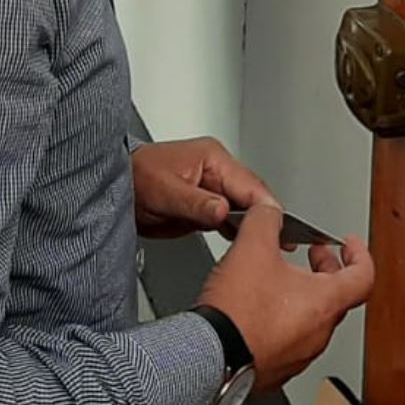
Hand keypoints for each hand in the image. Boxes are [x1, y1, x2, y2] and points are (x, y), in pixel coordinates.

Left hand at [132, 137, 275, 238]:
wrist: (118, 188)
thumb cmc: (135, 177)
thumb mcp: (165, 192)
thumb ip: (196, 202)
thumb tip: (223, 210)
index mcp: (213, 158)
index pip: (250, 184)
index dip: (266, 207)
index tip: (279, 227)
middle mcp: (217, 171)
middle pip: (252, 197)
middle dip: (266, 219)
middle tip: (285, 242)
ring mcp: (214, 188)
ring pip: (245, 209)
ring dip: (255, 226)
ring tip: (276, 246)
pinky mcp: (207, 205)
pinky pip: (231, 217)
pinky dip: (240, 230)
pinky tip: (248, 245)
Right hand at [197, 203, 374, 391]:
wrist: (212, 356)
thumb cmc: (239, 313)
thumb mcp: (252, 246)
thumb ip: (265, 219)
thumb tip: (268, 210)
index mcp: (325, 302)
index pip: (363, 277)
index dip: (359, 255)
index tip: (350, 245)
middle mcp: (319, 331)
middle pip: (337, 296)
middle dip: (325, 270)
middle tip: (314, 255)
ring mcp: (300, 353)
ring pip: (312, 318)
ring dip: (302, 295)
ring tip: (278, 278)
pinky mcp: (278, 366)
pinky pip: (289, 338)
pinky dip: (282, 318)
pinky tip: (257, 308)